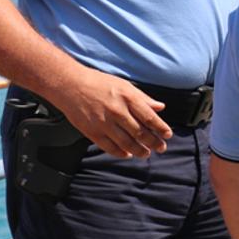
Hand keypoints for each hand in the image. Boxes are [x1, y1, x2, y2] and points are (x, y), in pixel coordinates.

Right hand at [50, 70, 172, 158]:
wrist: (71, 86)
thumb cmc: (99, 83)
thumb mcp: (125, 85)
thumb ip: (143, 98)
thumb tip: (160, 107)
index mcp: (128, 98)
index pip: (150, 117)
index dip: (161, 128)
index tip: (168, 135)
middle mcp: (117, 111)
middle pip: (140, 132)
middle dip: (153, 142)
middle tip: (161, 148)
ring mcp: (104, 123)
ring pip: (126, 142)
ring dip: (139, 150)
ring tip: (146, 154)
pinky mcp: (92, 132)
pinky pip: (109, 147)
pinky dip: (120, 153)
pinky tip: (127, 154)